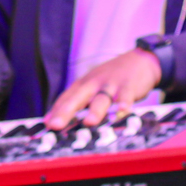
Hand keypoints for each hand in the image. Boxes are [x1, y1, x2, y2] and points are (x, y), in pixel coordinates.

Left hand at [45, 48, 163, 129]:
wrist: (139, 60)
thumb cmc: (110, 78)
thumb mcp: (90, 86)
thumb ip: (72, 101)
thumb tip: (49, 120)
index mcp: (83, 85)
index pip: (65, 99)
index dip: (55, 112)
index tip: (46, 125)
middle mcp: (94, 84)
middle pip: (77, 98)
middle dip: (66, 112)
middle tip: (55, 125)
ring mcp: (111, 85)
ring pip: (102, 98)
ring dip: (96, 110)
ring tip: (89, 122)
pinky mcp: (129, 86)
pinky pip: (126, 96)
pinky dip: (125, 104)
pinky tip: (123, 111)